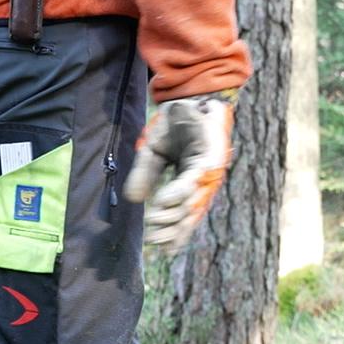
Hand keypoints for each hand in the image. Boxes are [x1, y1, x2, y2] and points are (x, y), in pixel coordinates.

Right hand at [121, 94, 233, 249]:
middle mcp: (203, 180)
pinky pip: (193, 180)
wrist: (187, 96)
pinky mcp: (211, 157)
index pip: (184, 212)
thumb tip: (133, 200)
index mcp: (192, 180)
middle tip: (154, 243)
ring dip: (173, 215)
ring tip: (154, 226)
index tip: (157, 247)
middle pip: (190, 213)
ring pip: (193, 201)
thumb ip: (145, 175)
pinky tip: (162, 203)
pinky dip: (177, 192)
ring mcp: (209, 170)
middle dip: (172, 230)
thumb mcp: (152, 152)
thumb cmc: (175, 123)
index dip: (173, 231)